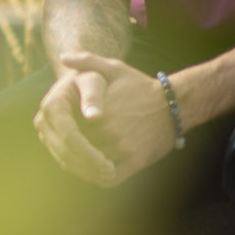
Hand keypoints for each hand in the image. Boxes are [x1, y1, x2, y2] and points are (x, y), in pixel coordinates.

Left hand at [33, 53, 177, 186]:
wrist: (175, 105)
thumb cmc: (141, 86)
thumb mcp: (115, 68)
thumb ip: (87, 61)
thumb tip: (63, 57)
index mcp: (99, 110)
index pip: (68, 128)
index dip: (61, 131)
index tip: (60, 130)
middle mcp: (109, 130)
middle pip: (77, 147)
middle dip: (68, 149)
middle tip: (64, 148)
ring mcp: (122, 147)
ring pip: (89, 164)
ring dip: (80, 165)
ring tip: (76, 160)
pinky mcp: (135, 161)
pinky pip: (108, 177)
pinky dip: (98, 176)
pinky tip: (95, 169)